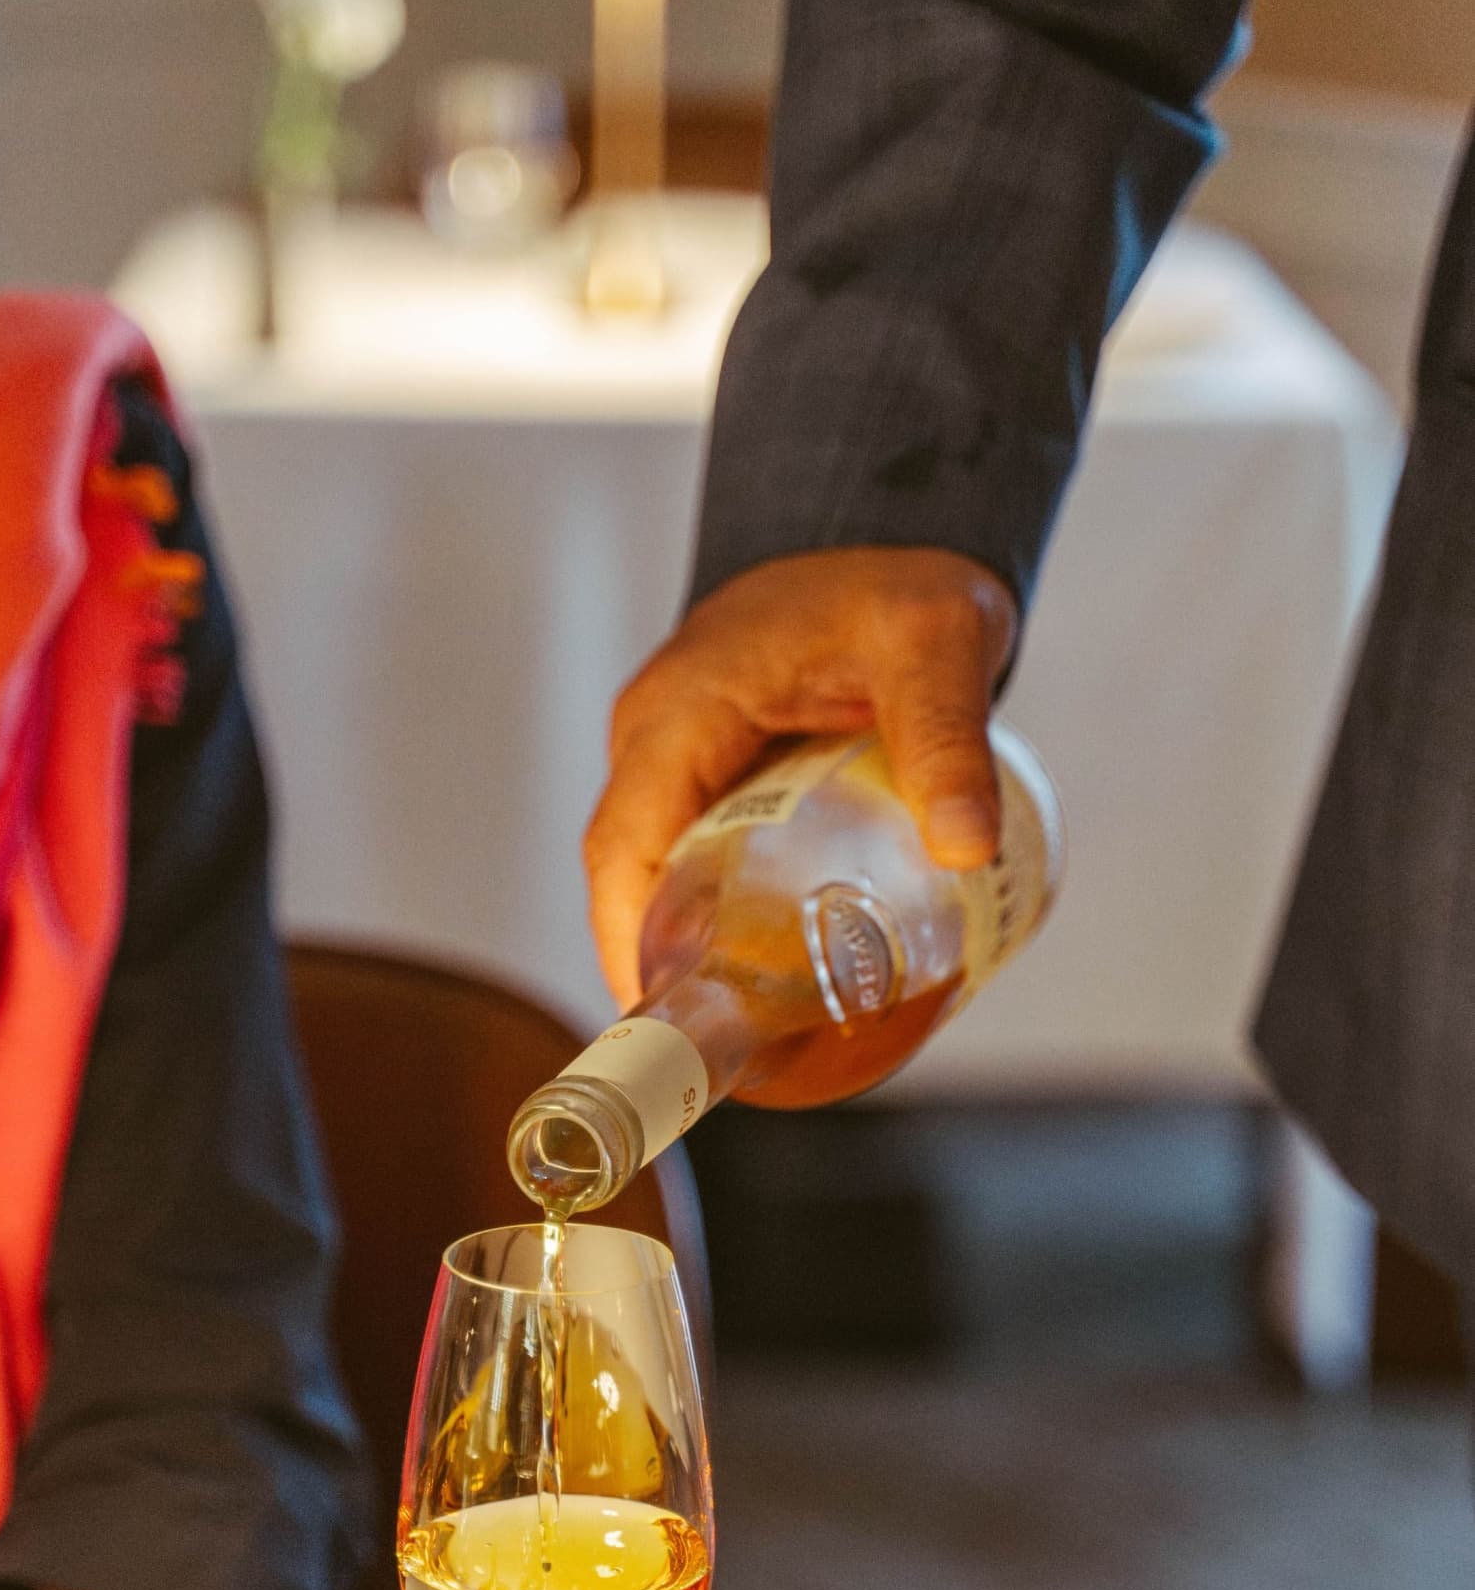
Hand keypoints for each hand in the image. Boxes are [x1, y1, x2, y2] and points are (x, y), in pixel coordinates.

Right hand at [584, 547, 1016, 1006]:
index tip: (664, 1013)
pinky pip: (694, 858)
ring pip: (657, 873)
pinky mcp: (711, 777)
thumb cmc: (897, 582)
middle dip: (663, 964)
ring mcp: (679, 759)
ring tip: (752, 1036)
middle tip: (724, 1052)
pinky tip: (773, 976)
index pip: (623, 841)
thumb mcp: (936, 643)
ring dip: (689, 948)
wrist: (888, 538)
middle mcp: (661, 737)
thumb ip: (948, 737)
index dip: (631, 936)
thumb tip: (966, 849)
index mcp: (683, 709)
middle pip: (630, 875)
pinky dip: (720, 918)